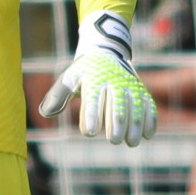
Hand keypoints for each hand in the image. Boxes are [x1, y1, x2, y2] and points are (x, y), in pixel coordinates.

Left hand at [37, 12, 159, 146]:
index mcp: (94, 80)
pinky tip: (148, 135)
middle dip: (116, 124)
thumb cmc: (84, 72)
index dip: (91, 116)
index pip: (92, 100)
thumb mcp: (69, 78)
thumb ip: (57, 96)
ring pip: (135, 107)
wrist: (106, 52)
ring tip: (131, 142)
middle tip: (112, 140)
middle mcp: (114, 82)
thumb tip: (45, 113)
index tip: (89, 132)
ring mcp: (130, 86)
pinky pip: (148, 105)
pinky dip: (150, 119)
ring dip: (135, 126)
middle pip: (117, 106)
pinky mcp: (141, 91)